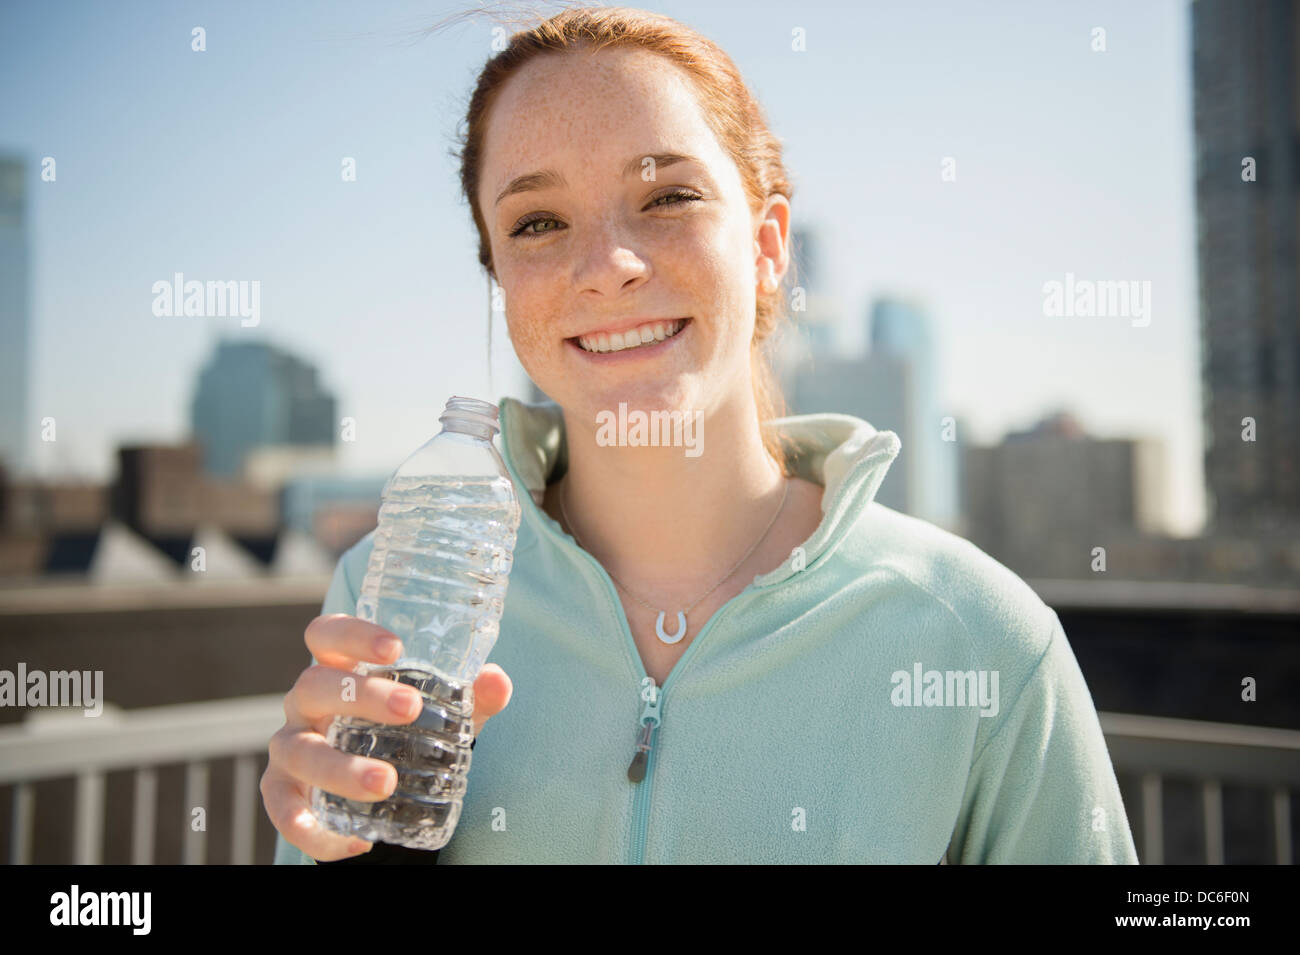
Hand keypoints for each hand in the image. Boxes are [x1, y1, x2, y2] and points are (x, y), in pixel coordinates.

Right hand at [260, 613, 512, 860]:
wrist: (376, 787)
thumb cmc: (402, 731)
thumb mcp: (439, 713)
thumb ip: (470, 698)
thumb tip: (496, 682)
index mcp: (337, 671)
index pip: (327, 636)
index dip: (352, 634)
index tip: (394, 646)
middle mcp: (305, 704)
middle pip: (314, 685)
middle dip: (361, 695)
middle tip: (410, 709)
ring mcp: (289, 748)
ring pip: (299, 751)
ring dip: (340, 767)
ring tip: (385, 783)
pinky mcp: (282, 793)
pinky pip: (285, 812)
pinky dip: (315, 831)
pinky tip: (357, 842)